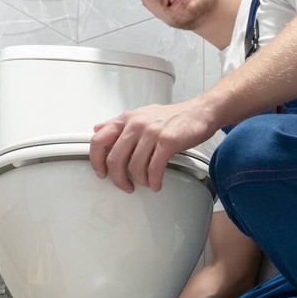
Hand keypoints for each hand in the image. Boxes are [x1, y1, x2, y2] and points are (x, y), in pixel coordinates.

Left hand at [89, 99, 215, 191]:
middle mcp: (136, 124)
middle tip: (125, 185)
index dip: (96, 161)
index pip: (98, 140)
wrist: (199, 112)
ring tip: (146, 182)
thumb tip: (98, 129)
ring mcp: (151, 133)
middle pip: (114, 159)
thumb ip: (118, 124)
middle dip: (118, 179)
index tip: (101, 173)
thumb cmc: (172, 116)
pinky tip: (156, 183)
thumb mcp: (140, 115)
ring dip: (140, 181)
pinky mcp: (167, 142)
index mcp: (126, 119)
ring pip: (134, 166)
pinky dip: (153, 181)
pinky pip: (154, 169)